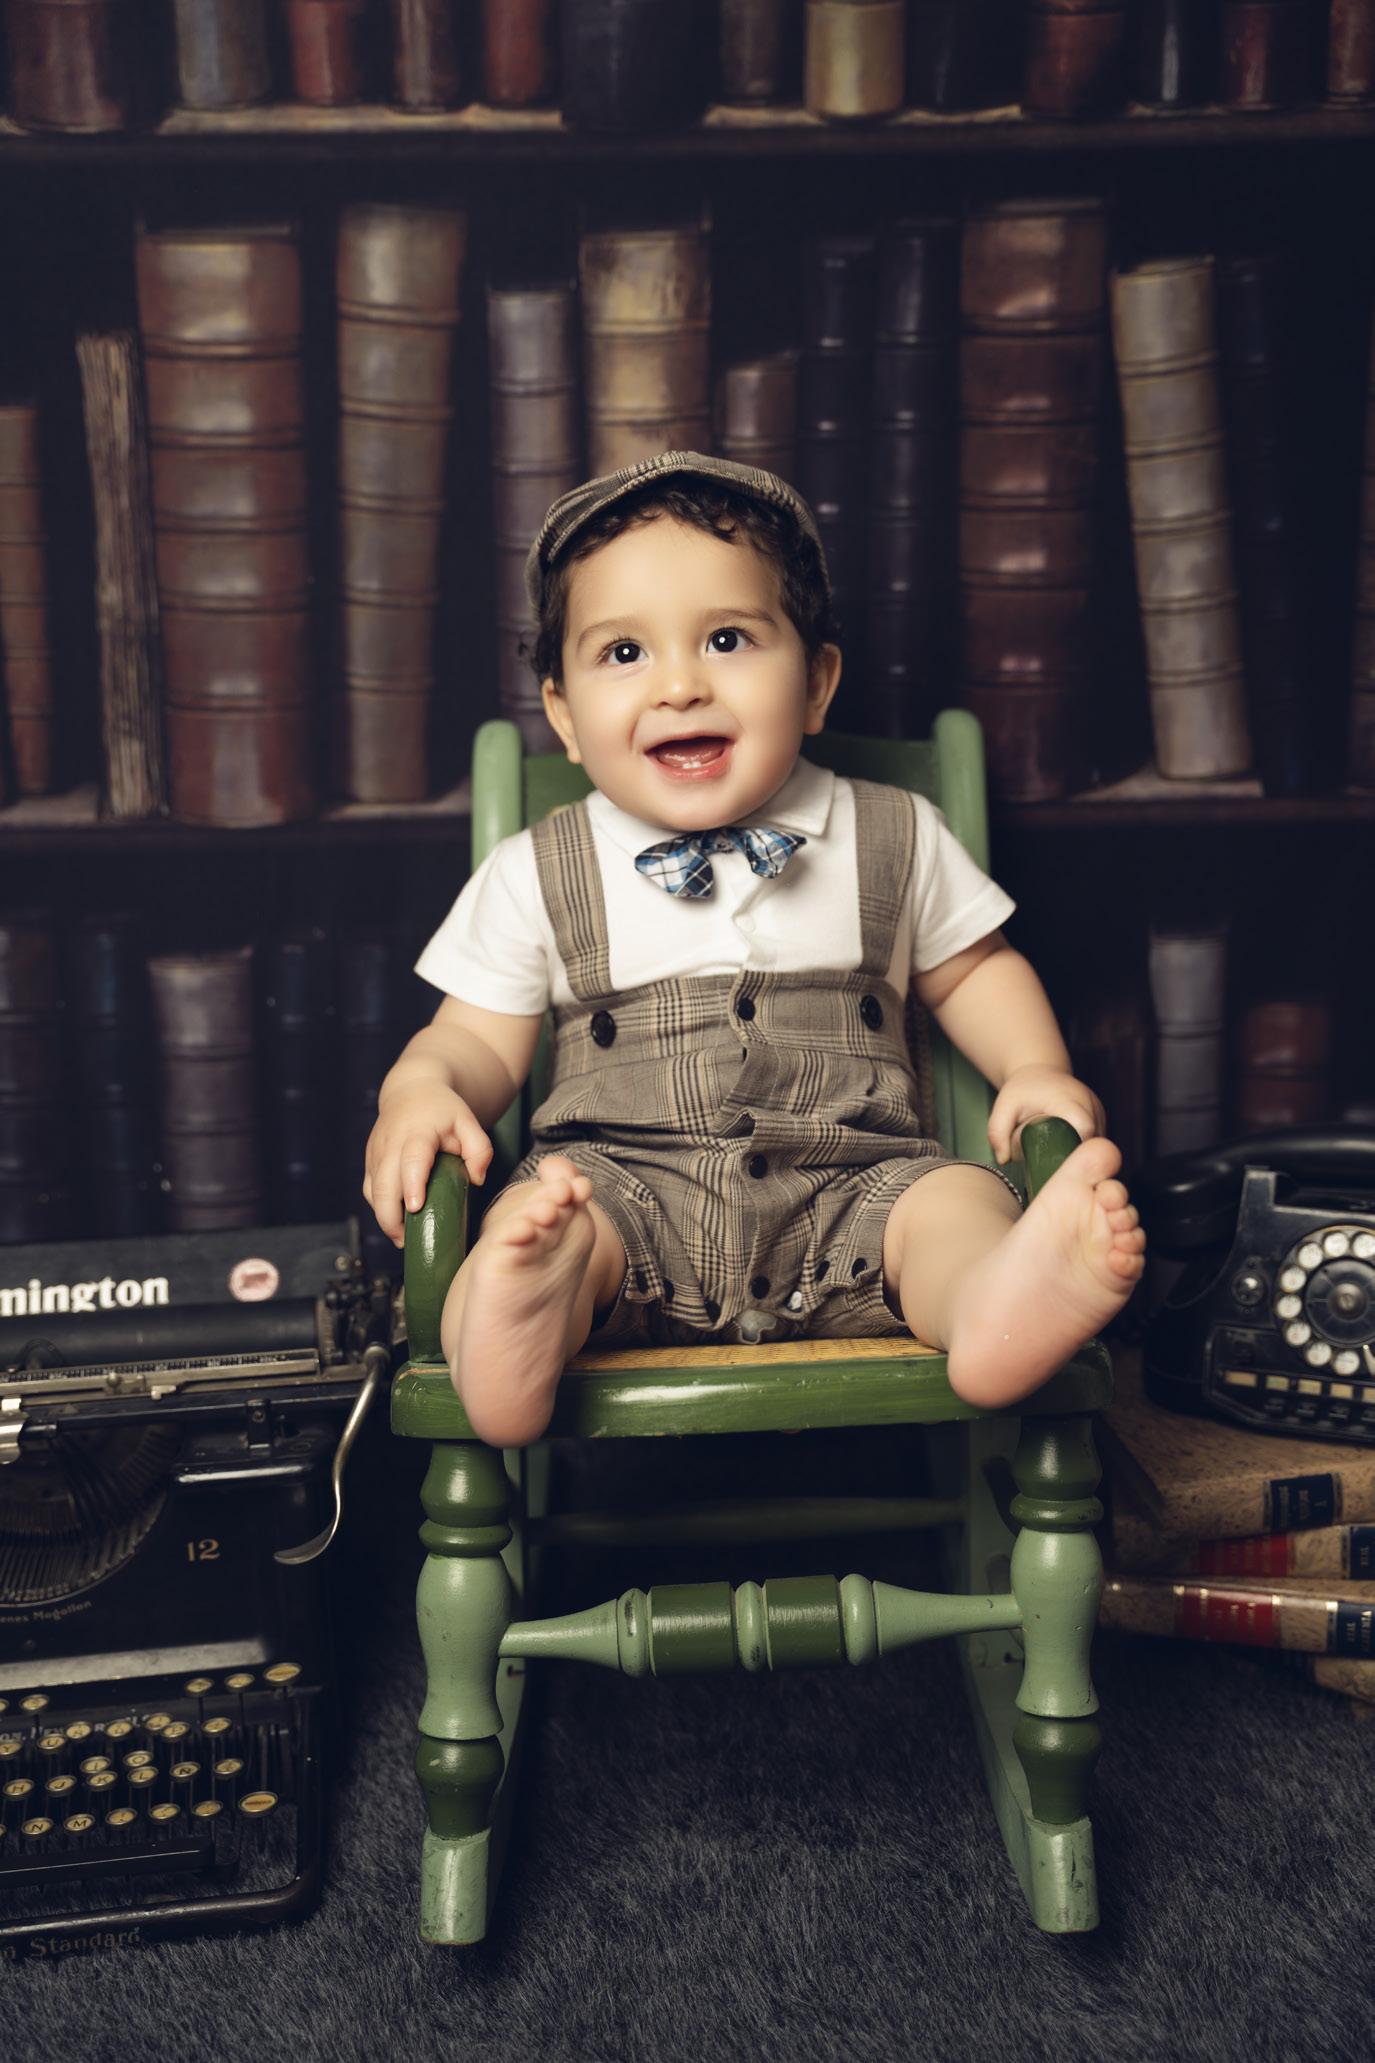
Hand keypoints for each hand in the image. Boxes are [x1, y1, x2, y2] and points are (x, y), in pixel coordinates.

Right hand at [362, 1086, 492, 1246]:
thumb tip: (477, 1180)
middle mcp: (391, 1143)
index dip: (412, 1185)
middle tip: (409, 1240)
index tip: (416, 1208)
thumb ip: (480, 1149)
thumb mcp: (469, 1122)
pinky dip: (380, 1209)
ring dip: (384, 1218)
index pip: (412, 1160)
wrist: (411, 1091)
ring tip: (404, 1238)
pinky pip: (370, 1190)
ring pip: (372, 1191)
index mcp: (417, 1132)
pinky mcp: (370, 1162)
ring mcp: (376, 1153)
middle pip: (383, 1184)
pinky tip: (397, 1223)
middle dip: (391, 1216)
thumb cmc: (443, 1110)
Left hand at [987, 1065, 1104, 1165]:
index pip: (1084, 1128)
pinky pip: (1098, 1138)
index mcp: (1068, 1100)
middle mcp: (1088, 1103)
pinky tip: (1070, 1156)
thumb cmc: (1022, 1090)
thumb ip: (997, 1132)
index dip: (1075, 1149)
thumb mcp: (1004, 1107)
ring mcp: (1097, 1109)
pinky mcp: (1099, 1116)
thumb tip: (1004, 1159)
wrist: (1039, 1071)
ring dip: (1083, 1154)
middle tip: (1057, 1170)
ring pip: (1099, 1141)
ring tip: (1062, 1162)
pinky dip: (1086, 1148)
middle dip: (1078, 1157)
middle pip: (1094, 1139)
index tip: (1058, 1163)